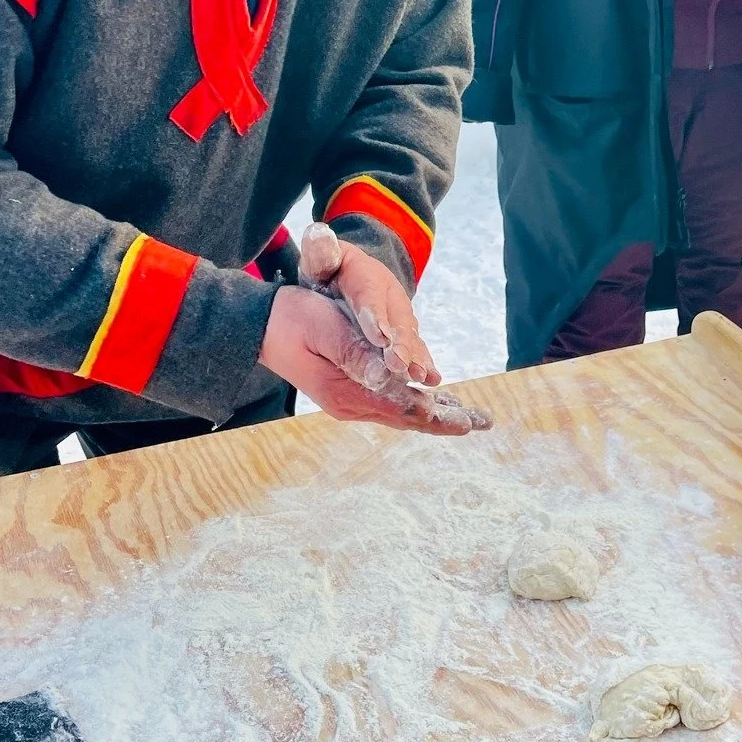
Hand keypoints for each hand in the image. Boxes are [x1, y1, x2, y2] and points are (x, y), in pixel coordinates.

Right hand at [259, 287, 485, 433]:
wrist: (258, 326)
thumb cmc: (292, 320)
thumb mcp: (326, 329)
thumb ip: (356, 353)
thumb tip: (388, 374)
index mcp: (349, 392)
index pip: (403, 409)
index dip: (438, 414)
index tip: (468, 420)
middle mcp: (352, 403)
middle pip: (407, 417)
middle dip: (446, 419)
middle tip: (483, 421)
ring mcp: (349, 400)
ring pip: (401, 413)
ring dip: (435, 413)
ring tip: (469, 416)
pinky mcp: (348, 391)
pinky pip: (389, 404)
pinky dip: (416, 404)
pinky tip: (433, 402)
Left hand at [299, 221, 435, 383]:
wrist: (354, 272)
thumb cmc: (331, 269)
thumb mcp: (322, 258)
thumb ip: (320, 251)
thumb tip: (318, 235)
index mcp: (365, 273)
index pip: (369, 294)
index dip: (375, 315)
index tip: (378, 336)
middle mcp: (390, 293)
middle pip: (397, 319)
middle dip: (400, 343)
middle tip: (398, 364)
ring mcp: (401, 312)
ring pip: (410, 335)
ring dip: (415, 356)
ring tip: (419, 376)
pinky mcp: (406, 329)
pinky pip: (416, 345)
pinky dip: (423, 361)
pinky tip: (430, 379)